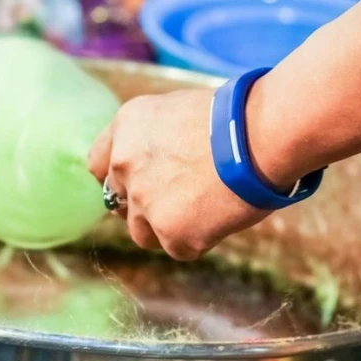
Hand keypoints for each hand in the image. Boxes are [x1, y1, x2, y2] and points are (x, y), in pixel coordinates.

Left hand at [87, 89, 269, 260]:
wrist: (261, 136)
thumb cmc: (234, 119)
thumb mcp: (178, 112)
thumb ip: (154, 140)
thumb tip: (157, 165)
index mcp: (126, 128)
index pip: (98, 165)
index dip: (120, 179)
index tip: (136, 185)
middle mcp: (124, 165)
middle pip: (120, 202)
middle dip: (144, 205)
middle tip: (179, 202)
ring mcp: (145, 202)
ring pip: (142, 232)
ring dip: (167, 227)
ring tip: (204, 210)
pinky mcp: (170, 233)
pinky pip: (178, 248)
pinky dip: (200, 239)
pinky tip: (221, 217)